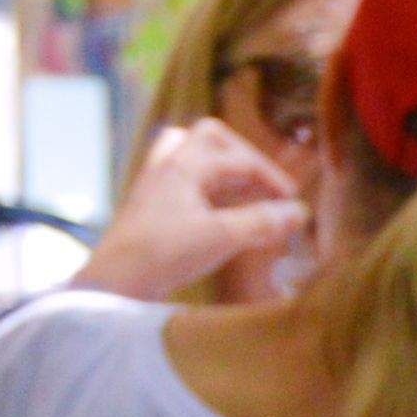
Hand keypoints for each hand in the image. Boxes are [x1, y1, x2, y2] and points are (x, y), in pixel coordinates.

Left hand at [82, 123, 310, 306]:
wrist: (117, 279)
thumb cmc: (165, 254)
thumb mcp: (221, 238)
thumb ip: (261, 222)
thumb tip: (299, 212)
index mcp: (184, 166)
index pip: (239, 159)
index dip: (272, 178)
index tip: (293, 203)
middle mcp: (168, 165)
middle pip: (209, 137)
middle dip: (244, 156)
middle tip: (265, 185)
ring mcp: (156, 182)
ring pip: (190, 152)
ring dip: (220, 164)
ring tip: (242, 189)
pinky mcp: (152, 202)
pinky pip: (182, 175)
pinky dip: (206, 183)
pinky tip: (217, 208)